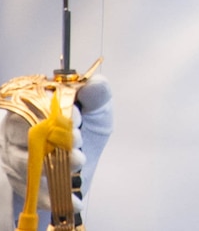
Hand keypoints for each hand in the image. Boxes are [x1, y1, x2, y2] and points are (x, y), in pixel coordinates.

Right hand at [4, 77, 111, 222]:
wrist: (79, 161)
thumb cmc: (86, 130)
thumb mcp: (97, 111)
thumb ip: (97, 95)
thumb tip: (94, 83)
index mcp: (35, 107)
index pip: (36, 107)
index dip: (56, 114)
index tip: (77, 121)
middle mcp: (18, 132)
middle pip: (28, 137)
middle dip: (55, 143)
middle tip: (78, 148)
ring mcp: (15, 157)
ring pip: (27, 164)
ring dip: (53, 168)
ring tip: (77, 166)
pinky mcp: (19, 180)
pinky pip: (32, 191)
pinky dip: (54, 196)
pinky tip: (74, 200)